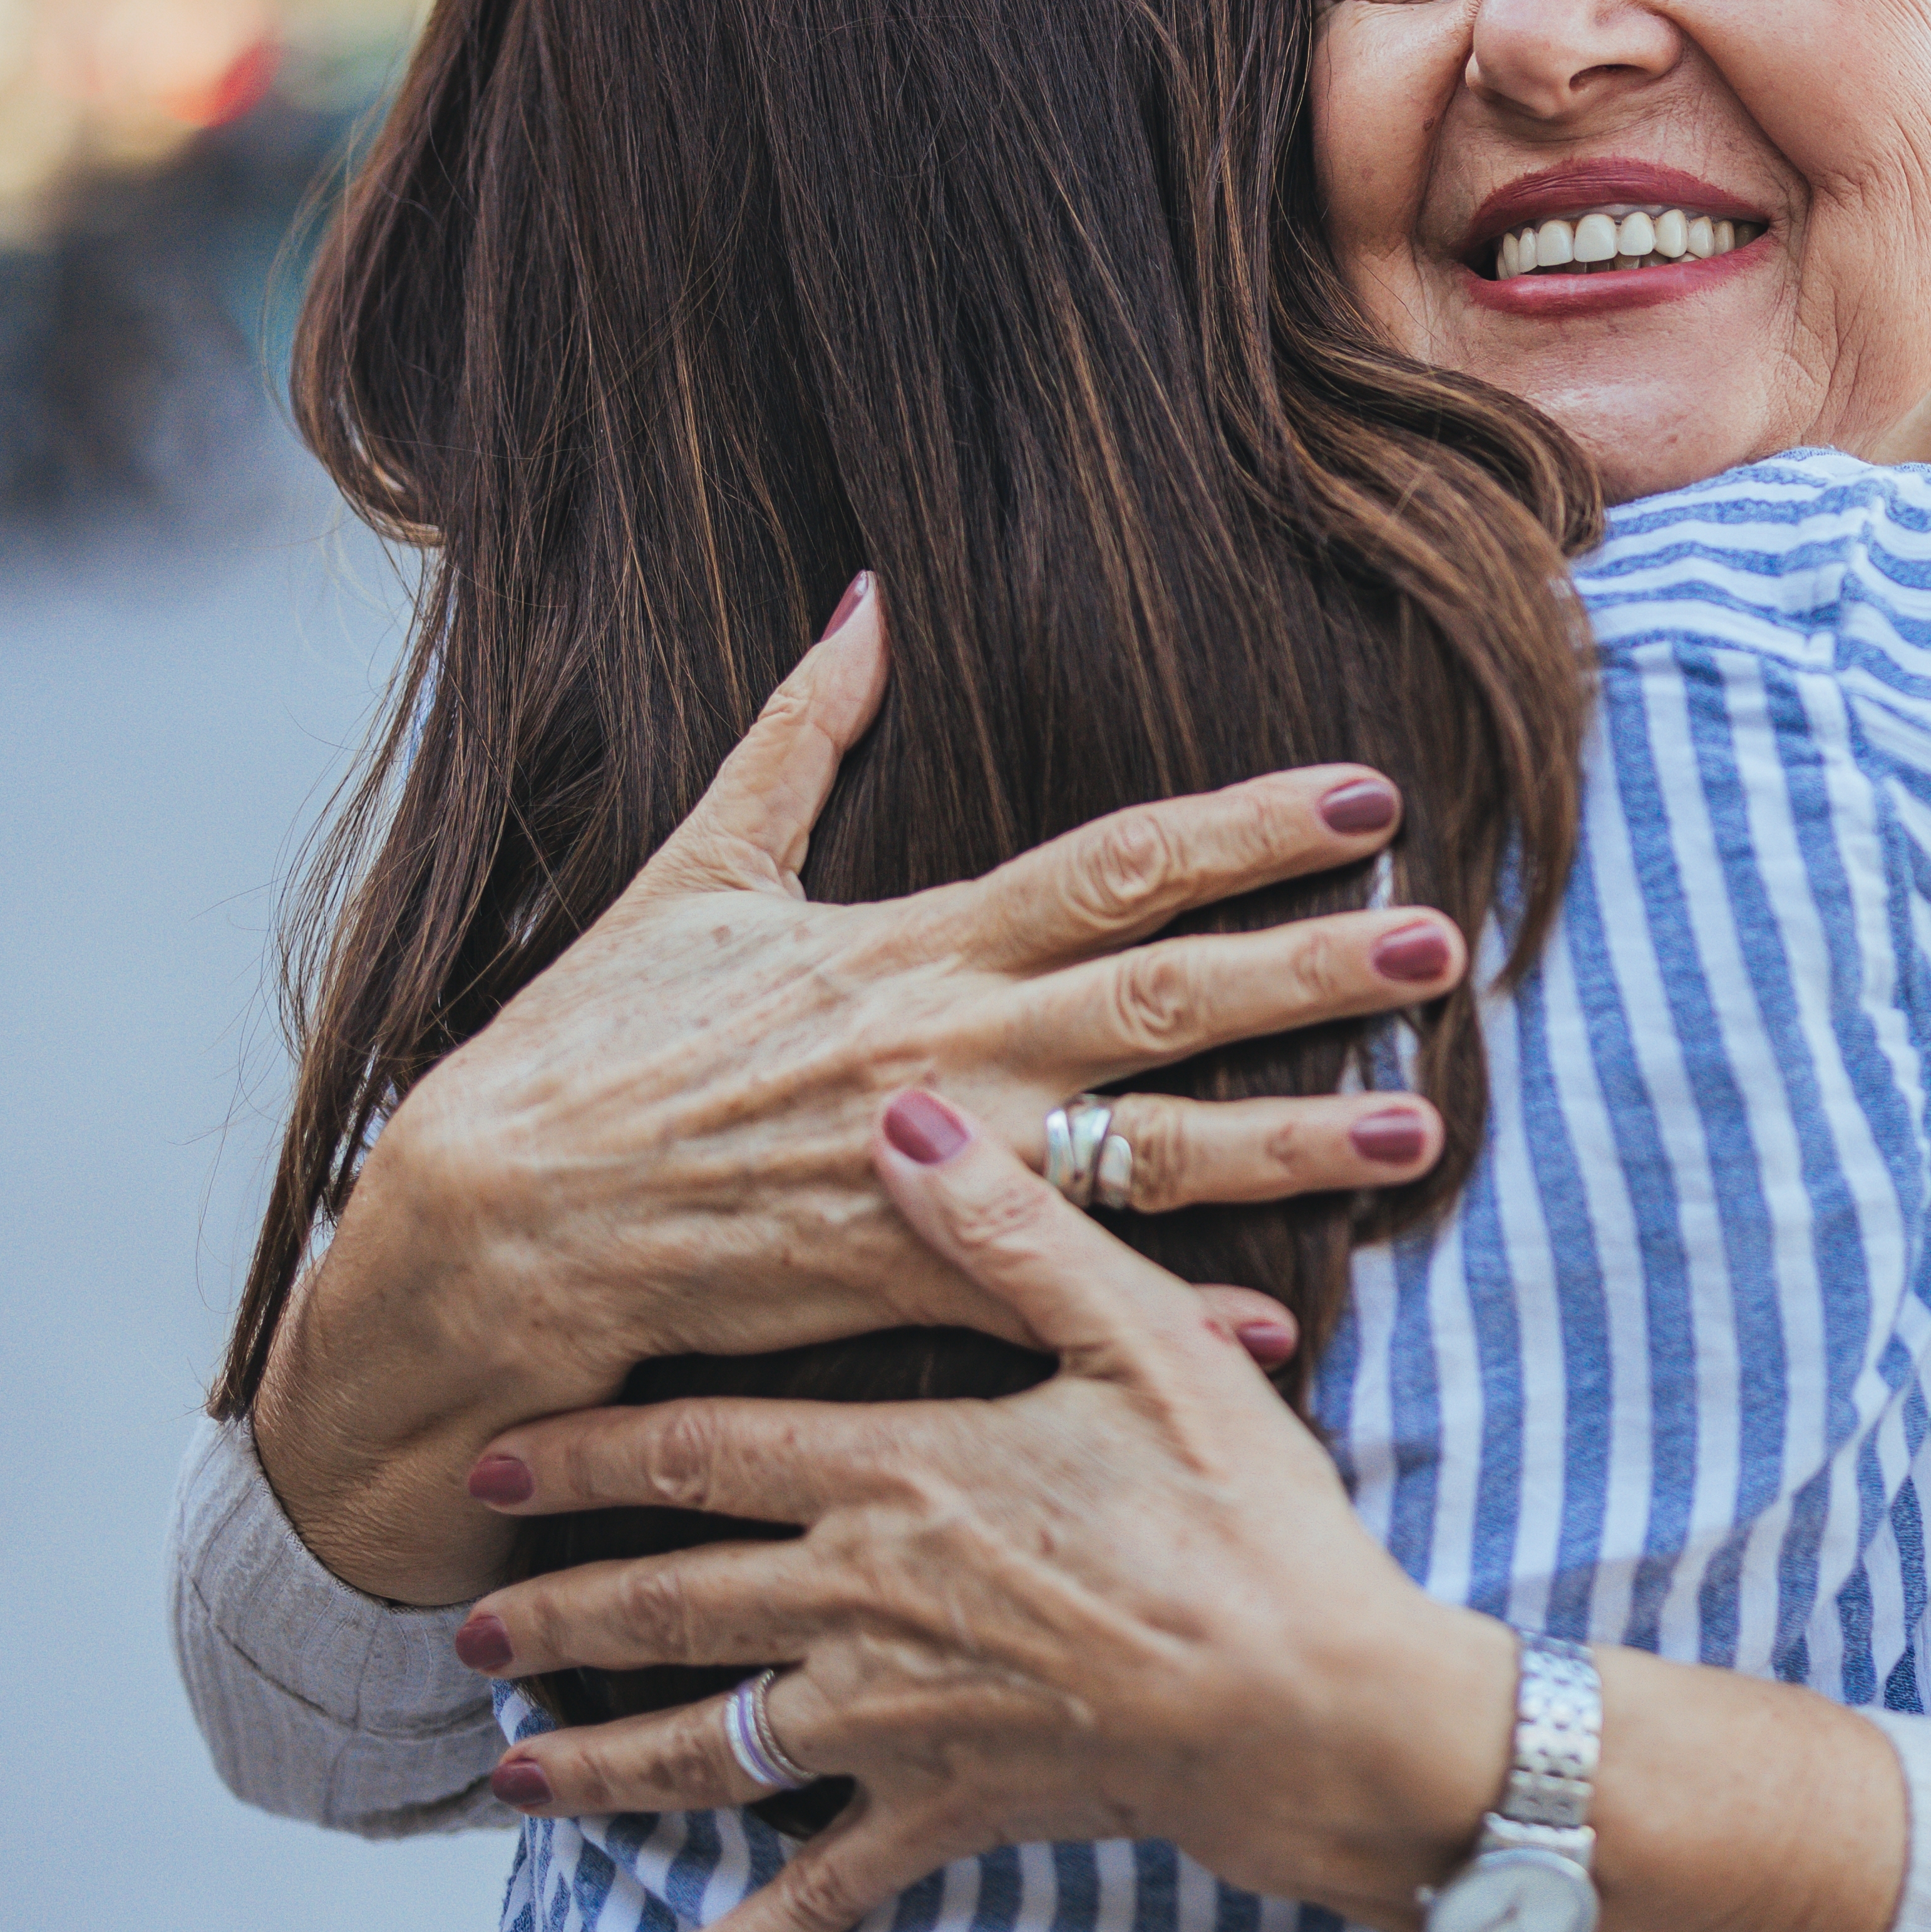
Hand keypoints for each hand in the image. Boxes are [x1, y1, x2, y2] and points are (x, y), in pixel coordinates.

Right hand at [251, 580, 1474, 1605]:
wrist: (485, 1227)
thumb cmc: (584, 1049)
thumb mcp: (693, 872)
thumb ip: (796, 738)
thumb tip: (864, 603)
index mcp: (911, 944)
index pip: (1115, 864)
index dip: (1246, 827)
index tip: (1367, 798)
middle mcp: (942, 1048)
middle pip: (1166, 996)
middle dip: (1312, 970)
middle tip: (1445, 945)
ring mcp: (931, 1170)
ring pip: (1150, 1153)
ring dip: (1291, 1146)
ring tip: (1420, 1130)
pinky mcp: (898, 1284)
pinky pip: (1064, 1299)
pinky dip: (1168, 1315)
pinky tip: (1279, 1328)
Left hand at [455, 1088, 1514, 1931]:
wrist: (1314, 1700)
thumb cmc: (1247, 1513)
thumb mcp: (1142, 1341)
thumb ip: (1010, 1234)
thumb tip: (899, 1114)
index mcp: (901, 1477)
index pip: (698, 1455)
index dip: (584, 1453)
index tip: (488, 1461)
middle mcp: (866, 1602)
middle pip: (666, 1605)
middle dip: (553, 1615)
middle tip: (462, 1630)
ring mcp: (896, 1721)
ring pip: (707, 1747)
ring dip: (597, 1767)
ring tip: (509, 1779)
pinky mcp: (950, 1811)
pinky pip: (820, 1894)